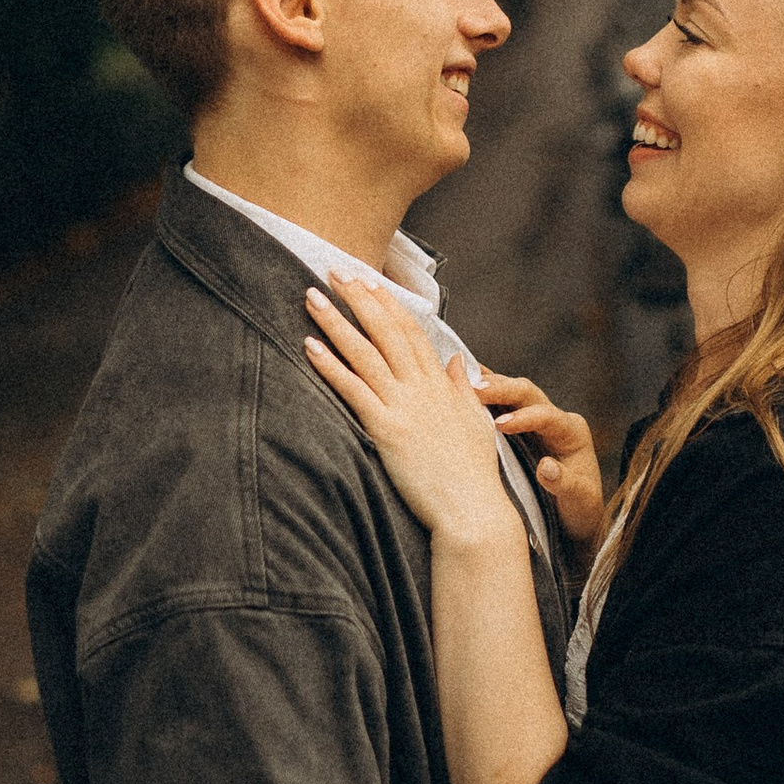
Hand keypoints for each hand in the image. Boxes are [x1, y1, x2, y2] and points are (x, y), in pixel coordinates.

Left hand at [305, 280, 517, 552]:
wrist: (472, 511)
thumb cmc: (473, 475)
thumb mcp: (475, 423)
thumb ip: (462, 389)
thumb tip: (456, 361)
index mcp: (441, 385)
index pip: (411, 332)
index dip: (388, 304)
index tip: (369, 282)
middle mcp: (422, 388)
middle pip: (386, 331)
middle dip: (359, 298)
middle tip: (334, 272)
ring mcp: (405, 407)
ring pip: (365, 353)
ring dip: (336, 321)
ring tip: (312, 297)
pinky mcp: (387, 430)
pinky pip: (353, 390)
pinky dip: (330, 365)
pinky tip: (309, 345)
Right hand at [472, 369, 603, 546]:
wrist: (573, 516)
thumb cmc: (578, 509)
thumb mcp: (578, 502)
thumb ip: (565, 484)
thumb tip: (545, 467)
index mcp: (571, 432)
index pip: (546, 415)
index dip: (524, 417)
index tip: (500, 425)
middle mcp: (554, 419)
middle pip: (527, 393)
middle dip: (501, 389)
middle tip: (475, 390)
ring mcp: (533, 419)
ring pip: (510, 393)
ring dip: (487, 386)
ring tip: (461, 382)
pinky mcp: (517, 425)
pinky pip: (498, 402)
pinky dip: (482, 392)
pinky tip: (460, 382)